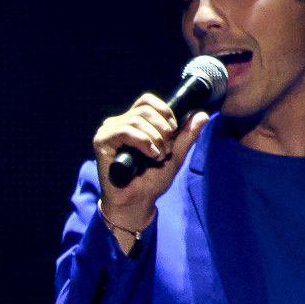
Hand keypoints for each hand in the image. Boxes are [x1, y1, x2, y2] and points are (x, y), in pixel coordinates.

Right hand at [92, 92, 211, 249]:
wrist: (137, 202)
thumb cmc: (151, 181)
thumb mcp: (174, 155)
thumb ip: (186, 135)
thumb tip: (203, 115)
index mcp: (133, 123)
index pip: (146, 101)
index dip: (164, 111)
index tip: (173, 131)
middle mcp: (118, 124)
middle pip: (145, 110)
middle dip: (163, 129)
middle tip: (166, 151)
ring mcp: (108, 132)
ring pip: (137, 120)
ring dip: (155, 139)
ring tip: (157, 157)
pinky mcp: (102, 142)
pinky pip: (126, 131)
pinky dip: (143, 142)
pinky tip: (149, 155)